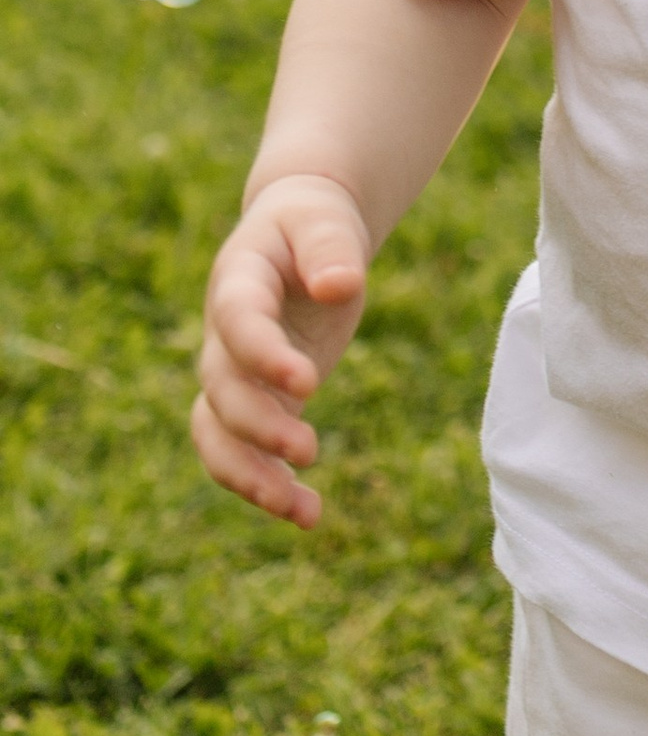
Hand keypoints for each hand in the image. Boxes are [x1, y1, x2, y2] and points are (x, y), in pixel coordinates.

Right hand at [193, 175, 370, 529]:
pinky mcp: (258, 402)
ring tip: (304, 512)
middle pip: (222, 389)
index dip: (263, 354)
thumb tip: (341, 284)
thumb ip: (329, 248)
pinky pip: (245, 452)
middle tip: (310, 450)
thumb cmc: (312, 223)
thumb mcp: (323, 220)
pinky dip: (269, 484)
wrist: (295, 235)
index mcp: (237, 282)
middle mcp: (223, 336)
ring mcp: (234, 374)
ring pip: (218, 435)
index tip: (309, 383)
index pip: (237, 321)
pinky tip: (310, 515)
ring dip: (251, 477)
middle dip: (259, 426)